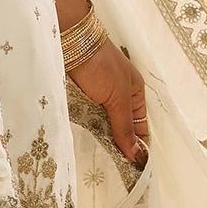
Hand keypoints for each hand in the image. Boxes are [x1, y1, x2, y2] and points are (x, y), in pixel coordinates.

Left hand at [66, 29, 149, 169]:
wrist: (67, 36)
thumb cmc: (99, 64)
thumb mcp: (117, 97)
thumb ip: (124, 127)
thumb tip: (138, 157)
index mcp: (134, 93)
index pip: (139, 128)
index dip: (137, 147)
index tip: (131, 171)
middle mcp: (116, 94)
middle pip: (118, 127)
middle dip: (115, 145)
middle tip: (111, 170)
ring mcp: (95, 94)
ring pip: (98, 123)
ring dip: (96, 137)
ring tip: (95, 162)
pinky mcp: (76, 93)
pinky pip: (81, 116)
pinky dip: (81, 127)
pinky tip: (79, 141)